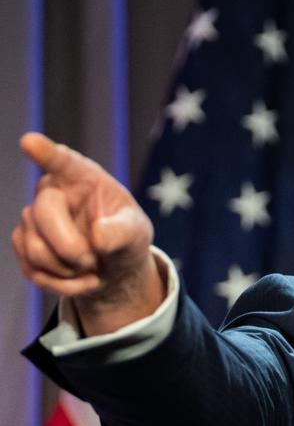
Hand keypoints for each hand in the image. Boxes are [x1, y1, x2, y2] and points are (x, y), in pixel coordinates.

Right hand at [12, 132, 164, 334]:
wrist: (113, 267)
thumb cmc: (126, 239)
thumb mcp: (136, 234)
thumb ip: (122, 232)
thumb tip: (98, 235)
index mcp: (83, 178)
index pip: (62, 161)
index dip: (46, 152)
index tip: (29, 141)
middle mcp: (52, 192)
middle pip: (42, 214)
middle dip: (70, 247)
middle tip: (93, 260)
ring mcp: (33, 218)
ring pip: (35, 248)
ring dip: (68, 270)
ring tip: (92, 268)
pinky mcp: (24, 245)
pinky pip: (33, 270)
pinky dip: (62, 284)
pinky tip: (81, 279)